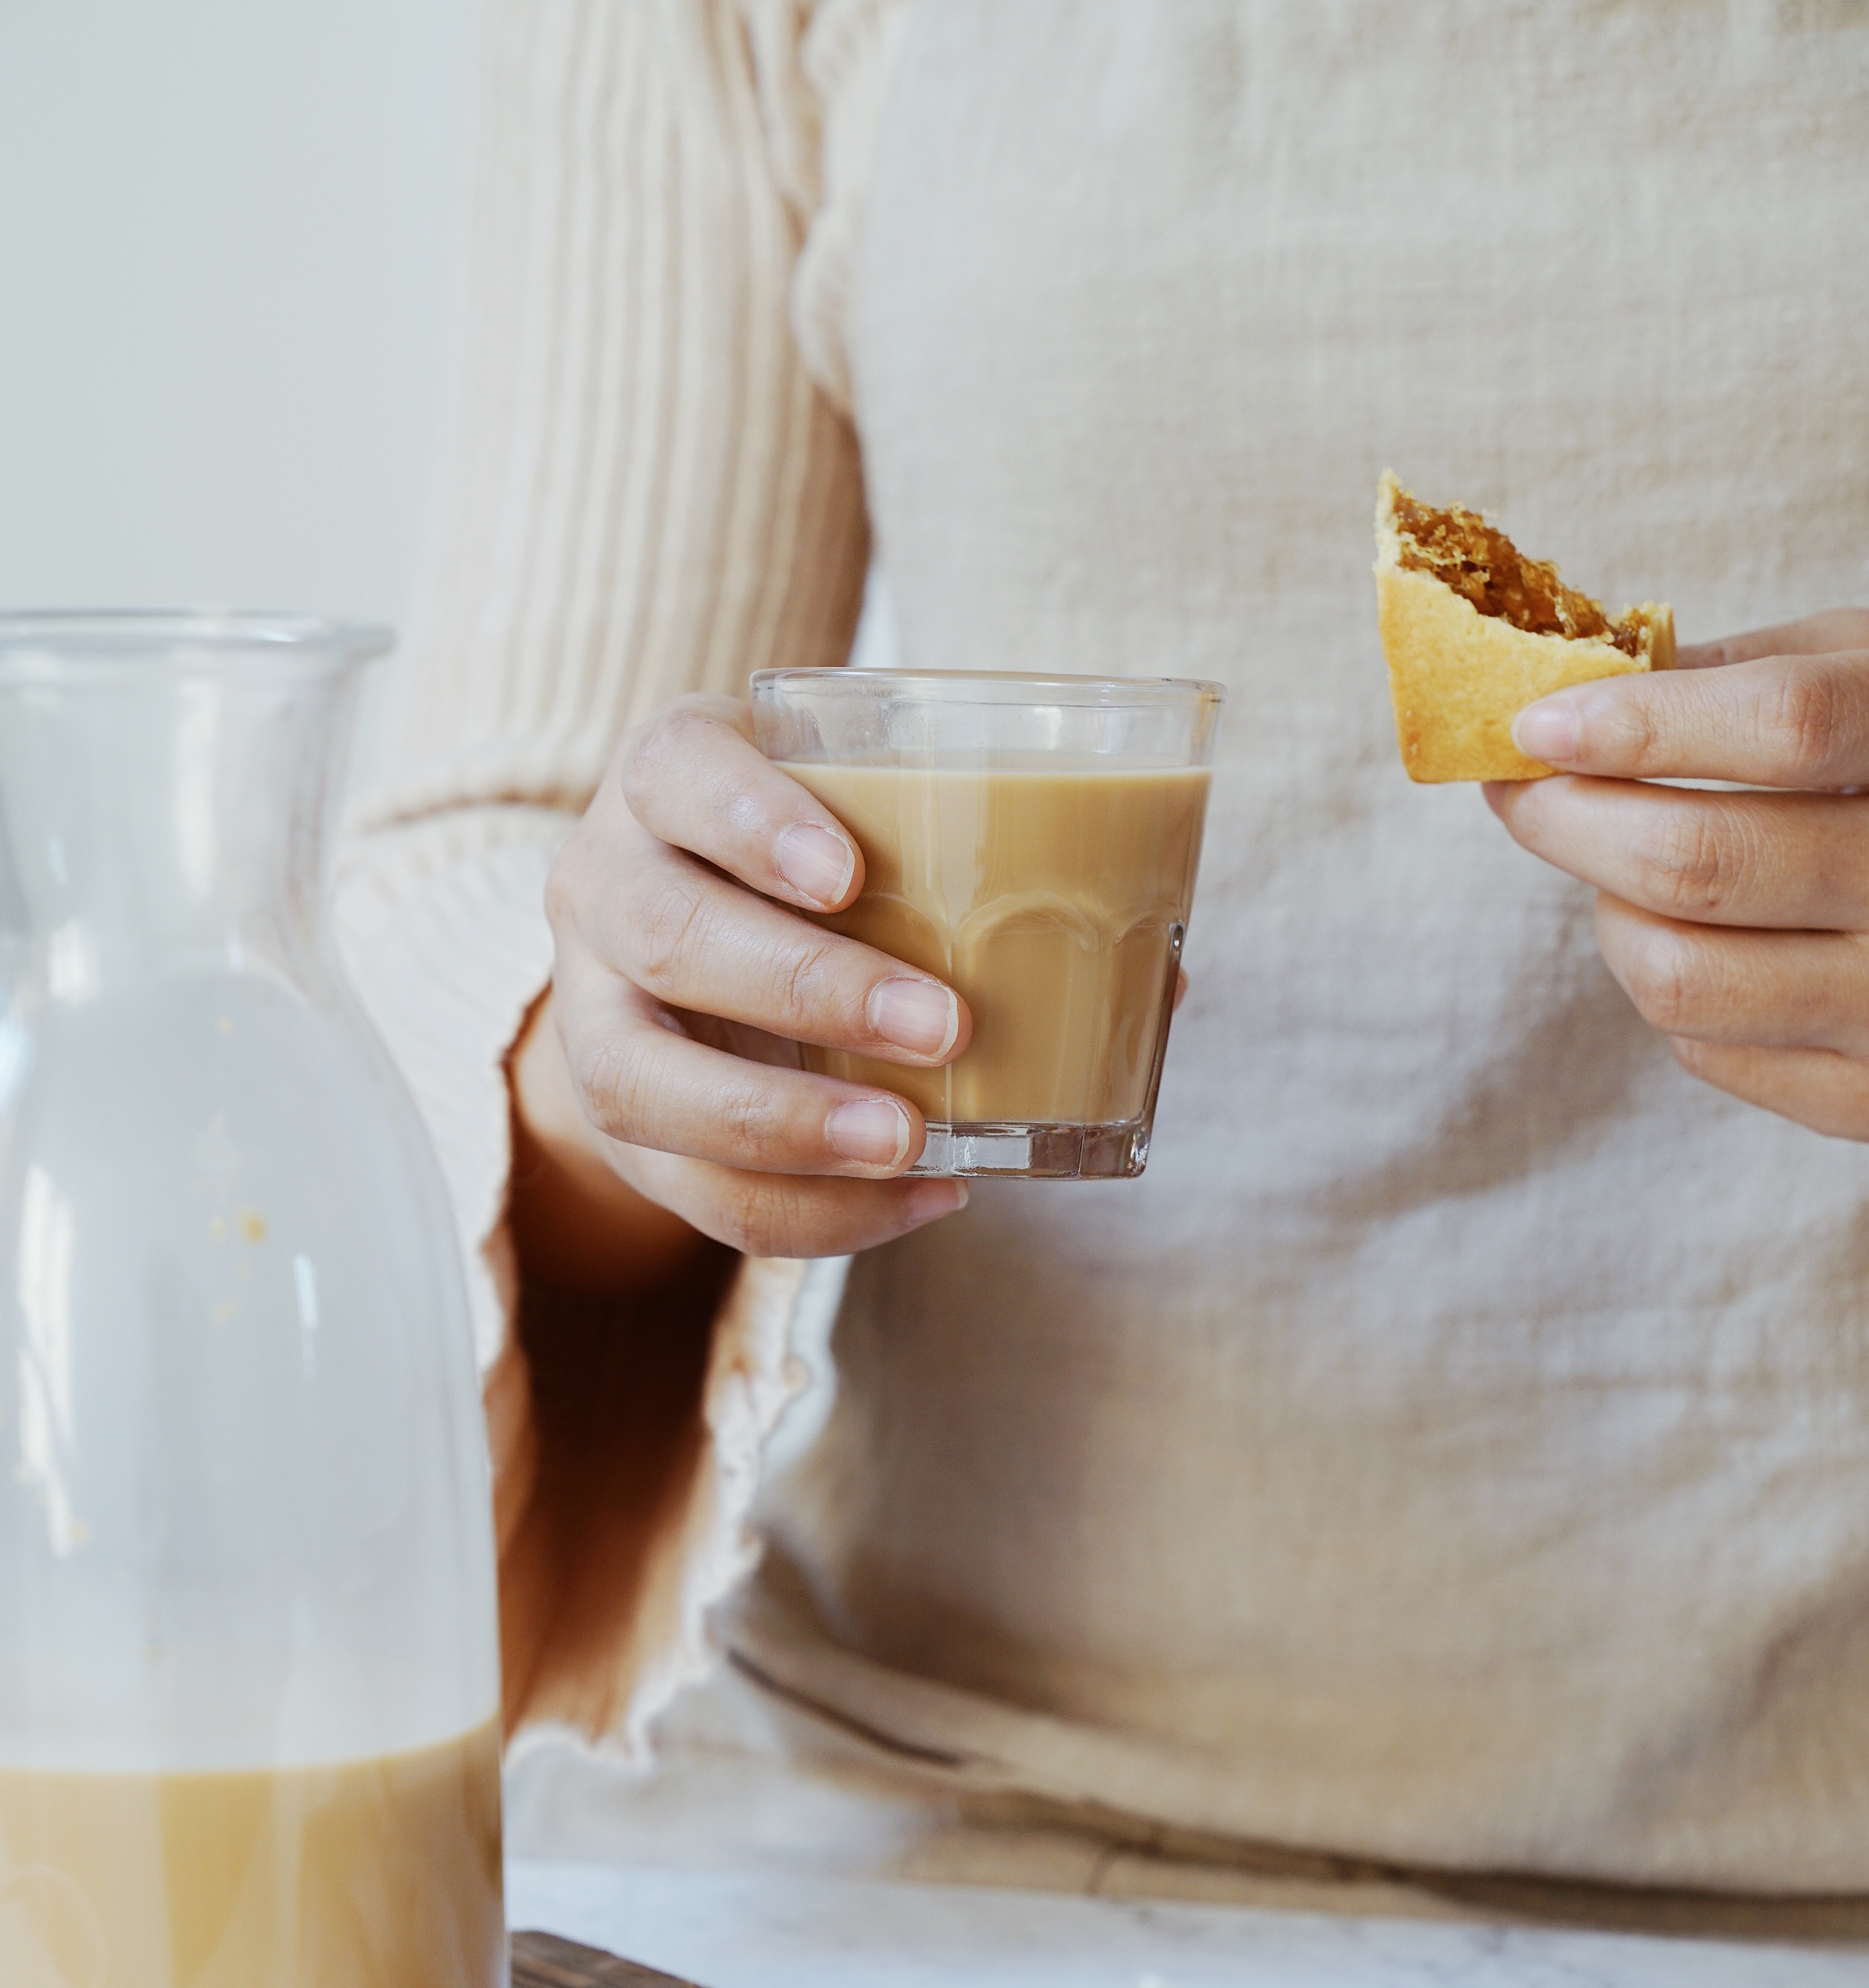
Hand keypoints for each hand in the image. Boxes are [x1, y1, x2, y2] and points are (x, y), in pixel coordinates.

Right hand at [514, 695, 971, 1284]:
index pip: (680, 775)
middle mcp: (603, 886)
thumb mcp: (865, 819)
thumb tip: (1159, 976)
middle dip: (804, 988)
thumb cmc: (809, 863)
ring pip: (641, 1082)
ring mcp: (590, 1013)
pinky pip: (692, 1192)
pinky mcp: (616, 1127)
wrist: (680, 950)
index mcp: (666, 778)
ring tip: (907, 1142)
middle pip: (666, 935)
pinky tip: (918, 1200)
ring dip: (785, 1124)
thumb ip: (978, 865)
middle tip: (942, 1024)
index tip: (850, 874)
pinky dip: (809, 1212)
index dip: (755, 823)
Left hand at [1482, 612, 1868, 1143]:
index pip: (1781, 726)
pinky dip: (1671, 995)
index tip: (1535, 722)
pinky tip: (1709, 947)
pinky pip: (1710, 1055)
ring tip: (1620, 875)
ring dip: (1610, 919)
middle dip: (1571, 824)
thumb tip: (1577, 694)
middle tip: (1523, 795)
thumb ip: (1750, 669)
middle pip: (1703, 865)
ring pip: (1681, 981)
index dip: (1634, 726)